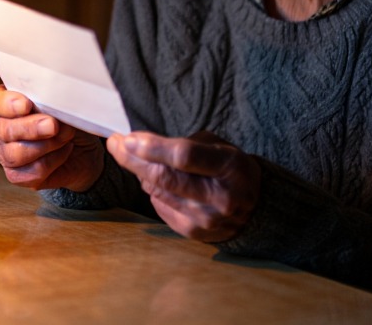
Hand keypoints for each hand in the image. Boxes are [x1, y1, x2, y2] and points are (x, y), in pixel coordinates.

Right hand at [0, 84, 103, 191]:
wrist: (88, 148)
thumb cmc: (71, 119)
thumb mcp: (63, 103)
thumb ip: (50, 100)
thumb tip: (49, 104)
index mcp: (7, 104)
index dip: (5, 104)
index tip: (27, 105)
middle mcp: (2, 128)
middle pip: (3, 130)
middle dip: (31, 128)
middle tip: (53, 125)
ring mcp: (7, 153)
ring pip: (14, 154)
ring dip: (46, 145)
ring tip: (66, 137)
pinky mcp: (19, 175)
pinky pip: (30, 172)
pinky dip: (53, 161)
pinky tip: (64, 151)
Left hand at [107, 130, 260, 242]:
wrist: (256, 209)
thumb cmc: (230, 169)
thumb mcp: (219, 147)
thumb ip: (183, 144)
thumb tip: (138, 144)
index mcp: (229, 167)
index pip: (183, 156)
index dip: (152, 147)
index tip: (128, 138)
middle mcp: (219, 197)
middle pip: (163, 177)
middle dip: (132, 158)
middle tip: (114, 143)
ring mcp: (206, 219)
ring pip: (156, 191)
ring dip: (138, 172)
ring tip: (131, 156)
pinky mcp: (194, 233)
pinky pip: (159, 206)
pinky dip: (153, 190)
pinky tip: (154, 180)